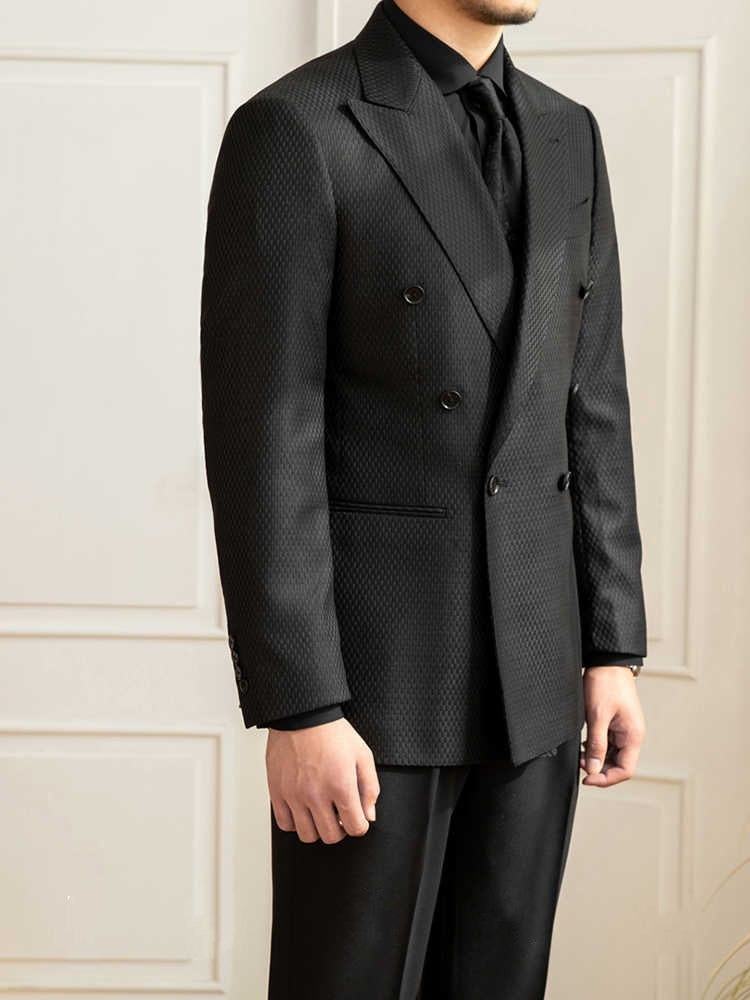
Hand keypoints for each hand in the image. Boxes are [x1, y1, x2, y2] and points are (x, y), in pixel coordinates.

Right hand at [266, 717, 379, 843]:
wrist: (302, 715)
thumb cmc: (332, 732)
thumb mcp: (362, 755)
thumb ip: (370, 788)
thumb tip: (369, 816)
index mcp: (341, 785)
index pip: (356, 828)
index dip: (360, 826)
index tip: (357, 818)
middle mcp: (316, 794)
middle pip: (331, 837)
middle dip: (340, 830)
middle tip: (339, 816)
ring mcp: (294, 795)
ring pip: (307, 835)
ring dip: (318, 829)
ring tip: (321, 813)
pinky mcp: (277, 792)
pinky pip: (285, 824)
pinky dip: (295, 822)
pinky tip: (303, 809)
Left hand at [580, 666, 645, 786]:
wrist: (607, 662)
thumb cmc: (605, 684)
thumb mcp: (597, 716)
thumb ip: (596, 744)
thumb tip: (593, 768)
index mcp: (633, 736)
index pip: (625, 770)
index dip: (606, 779)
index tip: (587, 778)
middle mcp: (631, 735)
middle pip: (619, 765)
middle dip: (600, 769)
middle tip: (580, 765)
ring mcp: (624, 730)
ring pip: (613, 755)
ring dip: (597, 759)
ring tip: (580, 755)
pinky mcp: (616, 724)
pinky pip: (608, 744)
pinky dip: (596, 748)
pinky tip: (584, 745)